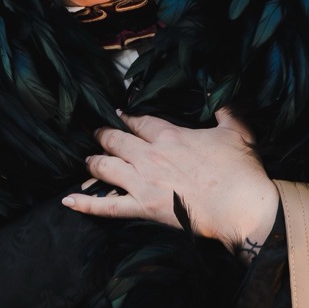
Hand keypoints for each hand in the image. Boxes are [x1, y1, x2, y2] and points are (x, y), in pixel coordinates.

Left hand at [62, 109, 278, 260]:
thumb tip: (222, 100)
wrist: (240, 204)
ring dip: (94, 162)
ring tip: (87, 160)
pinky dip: (85, 203)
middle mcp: (150, 155)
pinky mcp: (142, 207)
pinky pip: (106, 206)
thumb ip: (225, 111)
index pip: (140, 121)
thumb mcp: (237, 131)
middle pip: (116, 140)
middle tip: (97, 134)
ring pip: (106, 167)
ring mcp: (142, 182)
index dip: (127, 117)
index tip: (119, 114)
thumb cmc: (240, 169)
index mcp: (170, 135)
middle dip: (104, 136)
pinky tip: (68, 200)